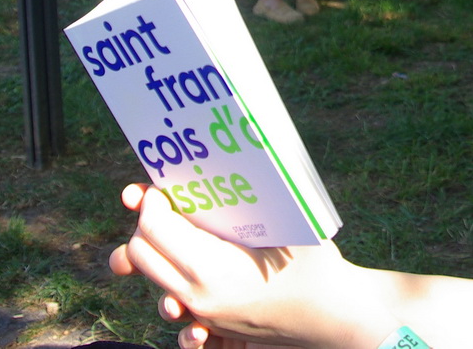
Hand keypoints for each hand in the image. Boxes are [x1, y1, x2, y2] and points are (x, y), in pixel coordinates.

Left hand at [110, 184, 379, 348]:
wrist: (334, 318)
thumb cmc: (316, 265)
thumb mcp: (291, 223)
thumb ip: (258, 193)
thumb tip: (238, 149)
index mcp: (211, 268)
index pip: (153, 227)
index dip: (151, 200)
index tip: (166, 186)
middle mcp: (197, 294)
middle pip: (138, 252)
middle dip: (146, 222)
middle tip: (169, 202)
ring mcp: (201, 313)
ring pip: (151, 276)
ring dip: (154, 250)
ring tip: (176, 228)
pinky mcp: (209, 323)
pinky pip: (171, 299)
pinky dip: (169, 278)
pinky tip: (188, 261)